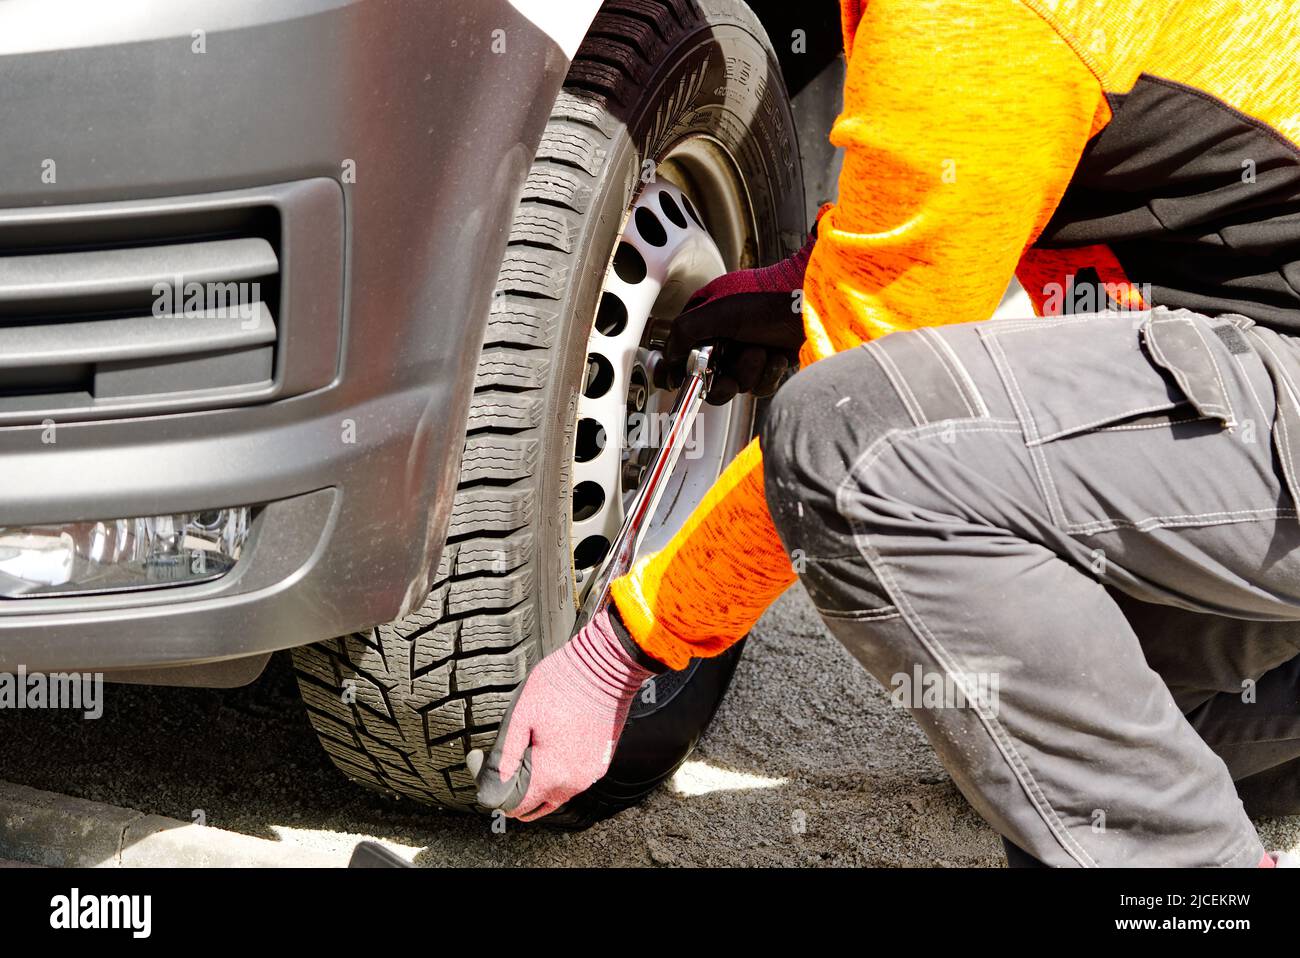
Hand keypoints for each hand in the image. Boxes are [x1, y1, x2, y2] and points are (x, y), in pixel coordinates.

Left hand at [467, 607, 656, 820]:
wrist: (604, 668)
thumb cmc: (561, 685)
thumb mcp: (520, 716)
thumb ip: (505, 756)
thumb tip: (492, 782)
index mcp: (550, 774)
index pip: (515, 807)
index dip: (495, 792)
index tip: (485, 763)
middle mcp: (573, 783)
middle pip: (536, 806)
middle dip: (516, 792)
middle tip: (504, 763)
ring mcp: (591, 775)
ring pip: (556, 796)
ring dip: (538, 786)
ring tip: (526, 755)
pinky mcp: (601, 763)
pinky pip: (574, 781)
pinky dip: (559, 776)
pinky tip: (550, 751)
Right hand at [659, 229, 815, 404]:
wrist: (811, 303)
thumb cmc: (766, 297)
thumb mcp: (716, 311)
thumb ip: (684, 333)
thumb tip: (669, 358)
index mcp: (707, 318)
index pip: (683, 351)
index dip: (681, 369)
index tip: (683, 381)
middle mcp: (725, 336)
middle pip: (709, 376)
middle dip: (722, 377)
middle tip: (729, 371)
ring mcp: (748, 350)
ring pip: (736, 383)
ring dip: (750, 372)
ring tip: (762, 351)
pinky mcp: (770, 363)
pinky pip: (760, 386)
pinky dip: (769, 375)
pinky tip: (778, 356)